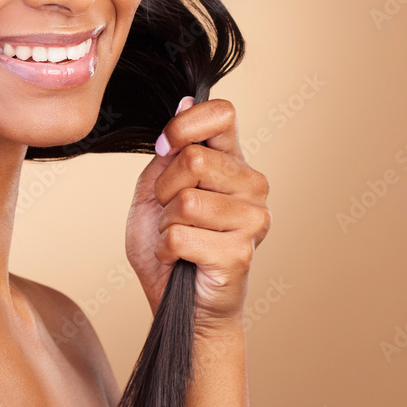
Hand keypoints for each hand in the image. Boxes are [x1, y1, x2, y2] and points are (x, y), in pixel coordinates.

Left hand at [124, 97, 270, 327]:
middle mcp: (252, 186)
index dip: (185, 125)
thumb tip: (186, 101)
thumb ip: (168, 152)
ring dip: (164, 224)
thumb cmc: (168, 248)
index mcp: (232, 162)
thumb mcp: (153, 192)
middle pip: (194, 158)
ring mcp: (253, 220)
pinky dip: (165, 249)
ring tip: (176, 238)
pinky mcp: (241, 252)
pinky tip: (179, 259)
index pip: (223, 114)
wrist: (179, 305)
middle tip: (169, 213)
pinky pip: (180, 236)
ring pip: (185, 201)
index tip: (165, 147)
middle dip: (163, 189)